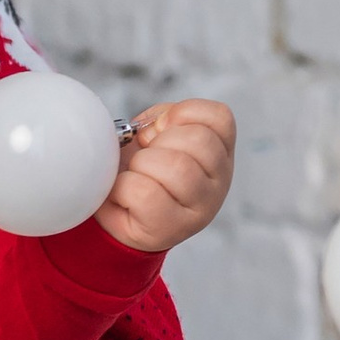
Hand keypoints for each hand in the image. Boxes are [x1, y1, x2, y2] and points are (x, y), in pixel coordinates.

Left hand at [96, 99, 235, 255]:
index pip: (220, 117)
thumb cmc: (141, 173)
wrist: (120, 218)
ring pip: (176, 166)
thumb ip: (161, 120)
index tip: (159, 128)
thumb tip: (154, 126)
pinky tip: (124, 195)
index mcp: (220, 152)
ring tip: (135, 175)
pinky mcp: (172, 227)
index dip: (183, 113)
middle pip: (198, 139)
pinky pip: (145, 192)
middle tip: (145, 158)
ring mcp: (201, 208)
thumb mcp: (154, 137)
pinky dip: (123, 188)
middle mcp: (220, 180)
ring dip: (141, 164)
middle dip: (159, 141)